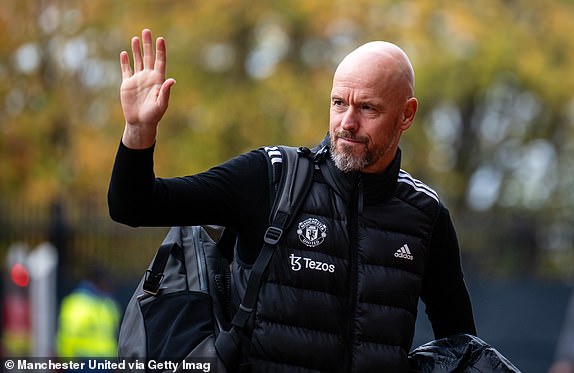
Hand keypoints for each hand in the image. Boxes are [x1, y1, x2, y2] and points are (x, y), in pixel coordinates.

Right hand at [119, 29, 175, 148]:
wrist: (140, 123)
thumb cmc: (154, 115)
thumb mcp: (161, 104)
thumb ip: (165, 92)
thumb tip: (172, 80)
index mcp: (158, 80)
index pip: (160, 61)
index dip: (160, 50)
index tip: (160, 39)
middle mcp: (148, 77)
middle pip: (148, 57)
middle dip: (148, 45)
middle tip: (147, 31)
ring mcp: (138, 80)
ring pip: (137, 61)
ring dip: (136, 50)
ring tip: (136, 38)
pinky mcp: (127, 84)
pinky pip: (126, 70)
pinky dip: (125, 62)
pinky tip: (124, 53)